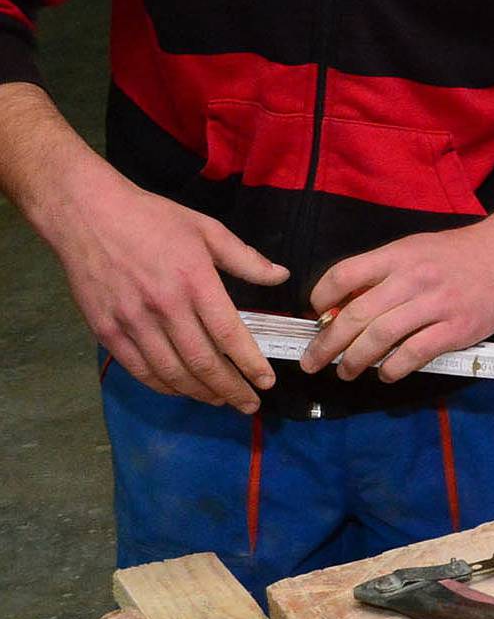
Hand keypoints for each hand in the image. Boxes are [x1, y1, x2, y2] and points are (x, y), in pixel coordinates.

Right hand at [46, 168, 284, 410]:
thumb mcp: (207, 229)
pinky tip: (183, 389)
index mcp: (194, 282)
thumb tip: (281, 276)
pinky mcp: (106, 330)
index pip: (229, 335)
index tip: (267, 382)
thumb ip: (245, 258)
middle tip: (250, 404)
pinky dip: (164, 386)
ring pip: (171, 372)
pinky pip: (140, 369)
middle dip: (230, 389)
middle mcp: (164, 307)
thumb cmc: (152, 218)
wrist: (87, 214)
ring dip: (200, 392)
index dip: (250, 364)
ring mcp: (132, 322)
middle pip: (202, 362)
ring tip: (221, 401)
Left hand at [301, 220, 493, 382]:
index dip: (321, 298)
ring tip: (346, 372)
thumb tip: (344, 304)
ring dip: (355, 360)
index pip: (344, 274)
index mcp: (398, 256)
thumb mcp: (415, 249)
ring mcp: (436, 305)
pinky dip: (393, 368)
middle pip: (356, 315)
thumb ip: (382, 272)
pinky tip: (386, 373)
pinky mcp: (456, 329)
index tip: (317, 316)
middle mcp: (412, 279)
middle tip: (314, 362)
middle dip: (327, 344)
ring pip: (380, 337)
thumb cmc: (458, 254)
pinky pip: (414, 354)